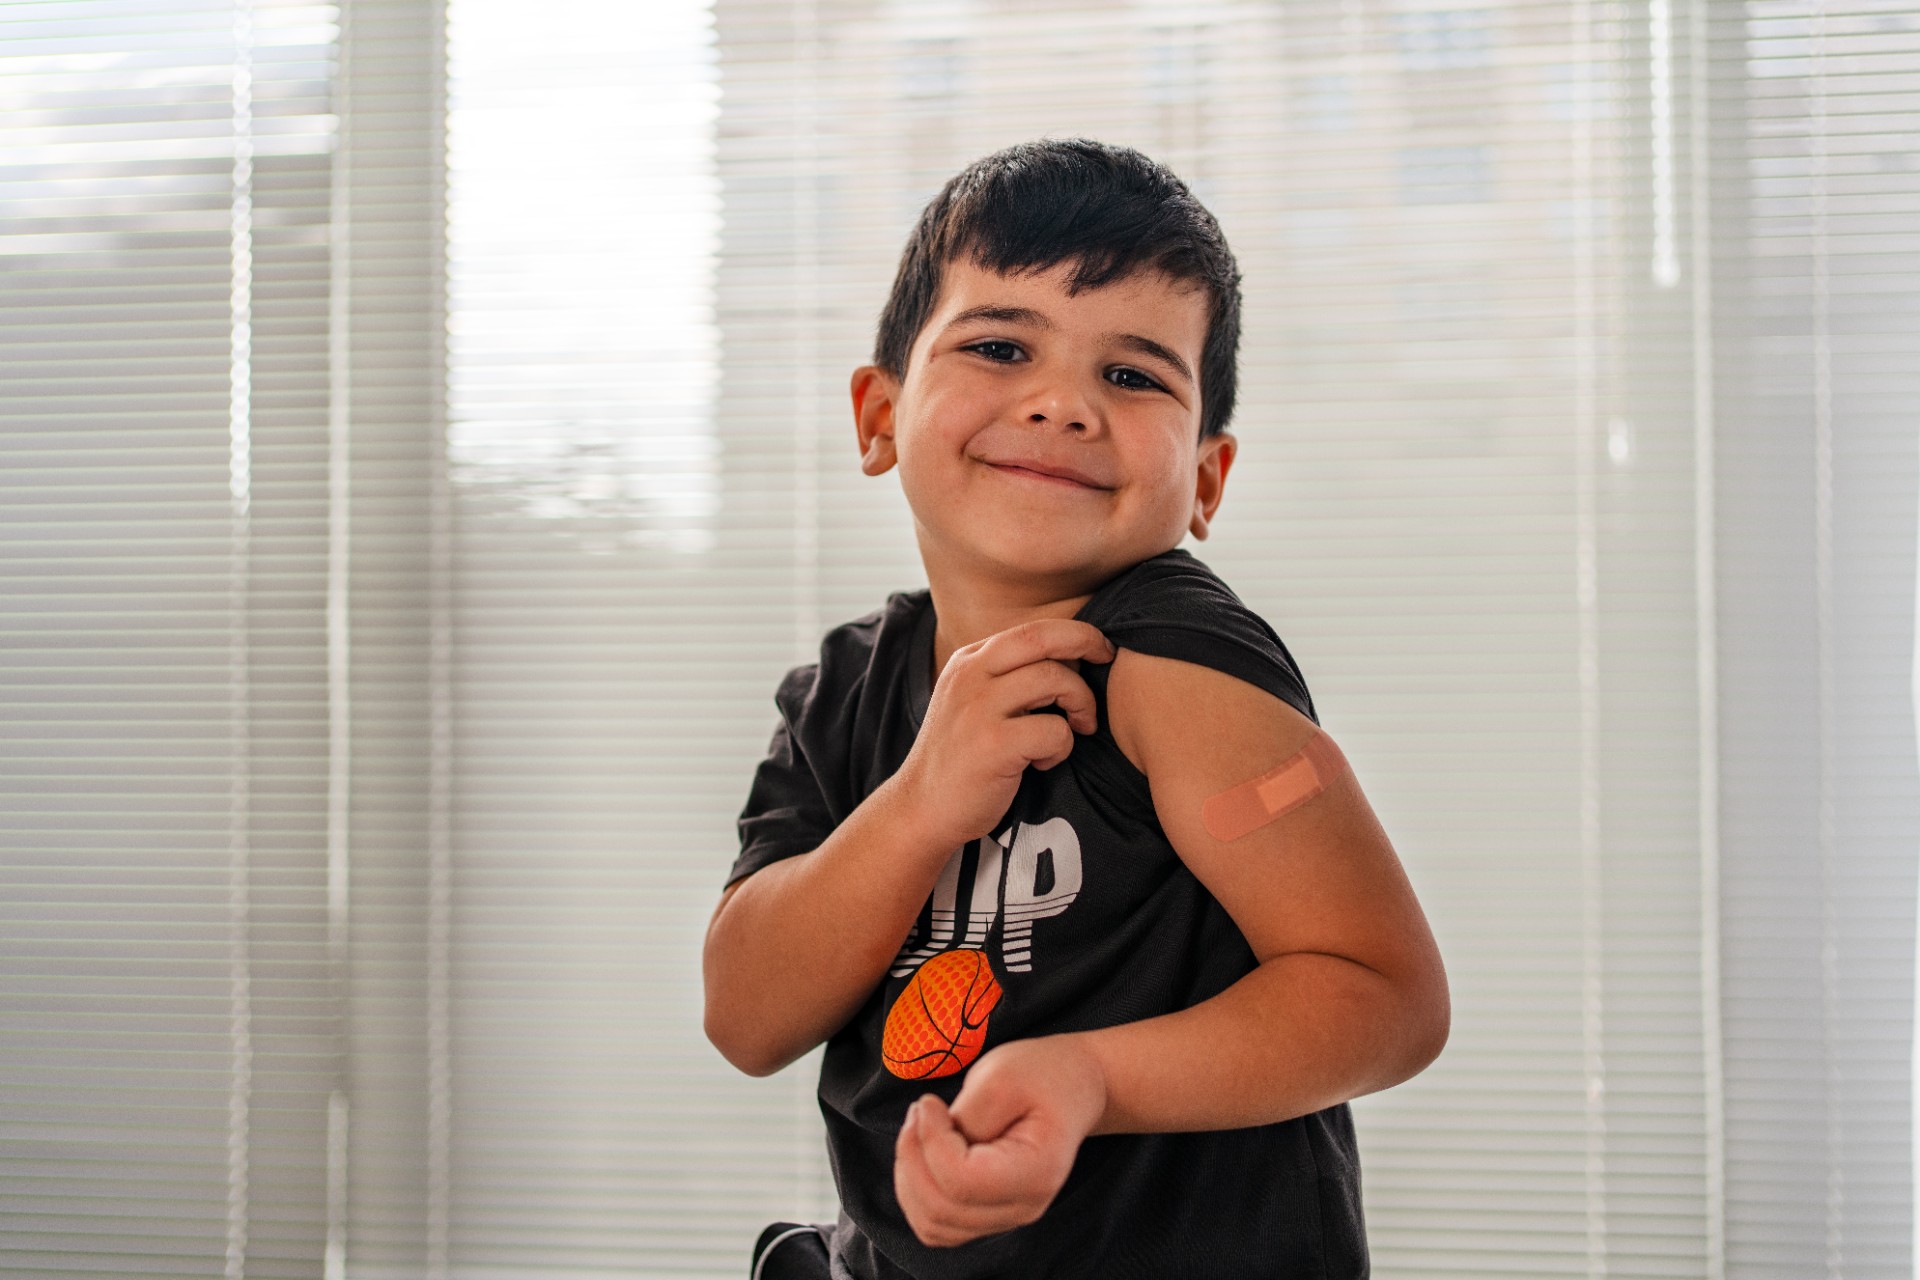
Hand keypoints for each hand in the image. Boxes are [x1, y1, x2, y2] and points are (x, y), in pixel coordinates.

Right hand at [891, 619, 1114, 850]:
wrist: (921, 809)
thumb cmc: (961, 759)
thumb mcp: (973, 702)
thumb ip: (1008, 678)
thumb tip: (1071, 657)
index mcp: (968, 661)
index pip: (1031, 630)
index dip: (1074, 634)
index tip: (1098, 649)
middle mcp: (970, 676)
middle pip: (1043, 638)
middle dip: (1088, 643)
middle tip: (1108, 661)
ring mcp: (979, 708)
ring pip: (1055, 679)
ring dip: (1081, 704)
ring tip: (1074, 730)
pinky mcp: (993, 744)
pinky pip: (1055, 730)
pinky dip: (1062, 747)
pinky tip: (1042, 763)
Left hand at [893, 1036, 1108, 1247]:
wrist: (1070, 1086)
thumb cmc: (1040, 1075)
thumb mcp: (1003, 1076)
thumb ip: (968, 1116)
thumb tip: (930, 1142)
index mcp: (1036, 1172)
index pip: (962, 1181)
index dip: (930, 1142)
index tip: (928, 1102)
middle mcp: (1023, 1207)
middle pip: (942, 1209)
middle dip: (912, 1158)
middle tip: (919, 1112)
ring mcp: (1005, 1217)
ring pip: (933, 1224)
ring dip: (909, 1178)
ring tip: (919, 1132)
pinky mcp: (986, 1215)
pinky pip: (936, 1224)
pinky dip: (915, 1193)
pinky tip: (923, 1154)